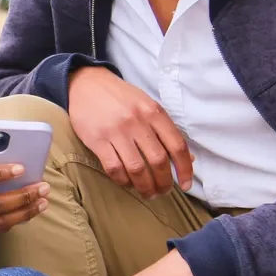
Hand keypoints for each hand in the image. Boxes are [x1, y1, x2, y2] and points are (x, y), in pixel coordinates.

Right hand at [67, 67, 192, 198]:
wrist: (87, 84)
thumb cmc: (121, 97)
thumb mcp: (148, 106)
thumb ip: (166, 130)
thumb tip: (188, 158)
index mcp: (154, 112)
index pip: (177, 145)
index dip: (185, 169)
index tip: (185, 185)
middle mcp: (137, 121)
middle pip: (158, 161)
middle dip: (164, 183)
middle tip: (162, 191)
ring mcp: (116, 131)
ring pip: (137, 169)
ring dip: (145, 187)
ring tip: (147, 192)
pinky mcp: (97, 140)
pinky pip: (114, 168)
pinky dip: (123, 181)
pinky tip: (126, 182)